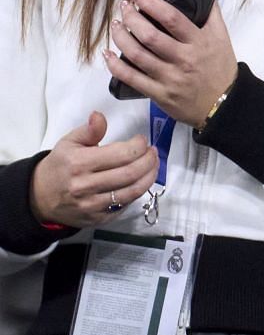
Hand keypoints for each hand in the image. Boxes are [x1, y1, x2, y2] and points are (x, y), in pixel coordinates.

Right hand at [29, 112, 158, 228]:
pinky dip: (138, 192)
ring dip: (150, 176)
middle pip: (131, 173)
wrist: (40, 197)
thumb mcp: (68, 143)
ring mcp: (92, 205)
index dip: (139, 145)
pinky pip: (126, 205)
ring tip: (153, 165)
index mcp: (79, 163)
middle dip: (149, 160)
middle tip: (153, 152)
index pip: (122, 154)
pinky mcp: (98, 219)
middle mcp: (86, 186)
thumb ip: (89, 130)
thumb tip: (99, 116)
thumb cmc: (59, 166)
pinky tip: (141, 181)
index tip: (142, 140)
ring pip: (132, 191)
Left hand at [105, 0, 238, 126]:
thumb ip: (212, 15)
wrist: (223, 104)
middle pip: (149, 36)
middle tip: (123, 8)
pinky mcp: (159, 94)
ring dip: (121, 37)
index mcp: (199, 42)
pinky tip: (108, 54)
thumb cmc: (220, 69)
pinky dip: (116, 66)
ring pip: (137, 55)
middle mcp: (183, 59)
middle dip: (131, 18)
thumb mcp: (222, 39)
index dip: (151, 3)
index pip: (172, 18)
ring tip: (115, 25)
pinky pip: (132, 78)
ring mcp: (169, 78)